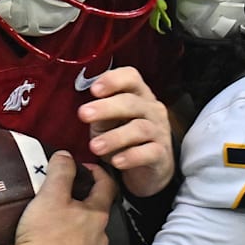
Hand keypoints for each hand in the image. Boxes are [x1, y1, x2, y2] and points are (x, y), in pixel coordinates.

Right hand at [11, 151, 116, 244]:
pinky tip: (50, 242)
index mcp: (98, 215)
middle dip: (82, 199)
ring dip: (74, 223)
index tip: (83, 166)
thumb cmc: (44, 236)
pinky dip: (66, 244)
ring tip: (53, 218)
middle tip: (63, 192)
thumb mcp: (50, 195)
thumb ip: (61, 172)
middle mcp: (100, 237)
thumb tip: (66, 155)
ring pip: (86, 233)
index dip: (97, 171)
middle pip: (96, 210)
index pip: (107, 185)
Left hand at [78, 66, 175, 196]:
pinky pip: (149, 152)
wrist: (147, 167)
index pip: (131, 77)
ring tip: (95, 146)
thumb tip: (85, 110)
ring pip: (140, 128)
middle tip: (84, 114)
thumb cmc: (124, 139)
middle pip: (131, 102)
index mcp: (138, 95)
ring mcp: (159, 131)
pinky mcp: (161, 154)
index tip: (93, 89)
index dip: (113, 80)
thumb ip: (99, 113)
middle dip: (106, 107)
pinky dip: (132, 156)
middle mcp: (151, 109)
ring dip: (115, 137)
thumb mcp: (108, 122)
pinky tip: (117, 161)